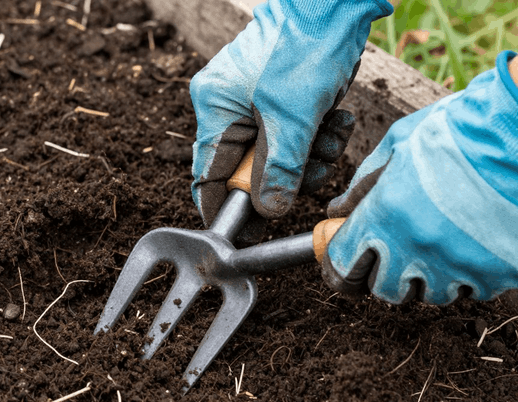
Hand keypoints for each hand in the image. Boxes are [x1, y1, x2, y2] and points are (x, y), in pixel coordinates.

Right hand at [190, 0, 391, 241]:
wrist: (336, 2)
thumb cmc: (306, 44)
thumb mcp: (295, 116)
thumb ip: (279, 169)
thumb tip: (269, 211)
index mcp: (215, 109)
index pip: (208, 175)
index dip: (227, 208)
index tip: (250, 234)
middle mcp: (229, 108)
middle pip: (249, 170)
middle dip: (287, 175)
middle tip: (314, 171)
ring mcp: (255, 104)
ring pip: (277, 157)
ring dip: (309, 156)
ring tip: (332, 136)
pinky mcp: (282, 101)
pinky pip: (294, 137)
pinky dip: (317, 137)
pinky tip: (338, 121)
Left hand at [323, 51, 517, 303]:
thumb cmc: (458, 128)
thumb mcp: (398, 144)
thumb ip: (362, 184)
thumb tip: (337, 210)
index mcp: (384, 217)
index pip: (343, 266)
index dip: (337, 268)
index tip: (339, 263)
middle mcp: (416, 249)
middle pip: (383, 289)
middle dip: (381, 273)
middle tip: (389, 251)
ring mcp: (458, 265)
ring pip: (428, 293)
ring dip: (424, 275)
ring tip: (434, 241)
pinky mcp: (497, 273)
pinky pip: (471, 289)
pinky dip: (464, 274)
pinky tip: (468, 243)